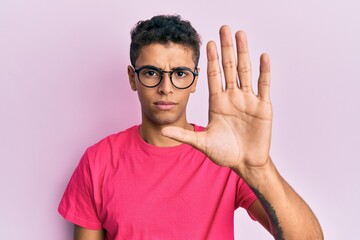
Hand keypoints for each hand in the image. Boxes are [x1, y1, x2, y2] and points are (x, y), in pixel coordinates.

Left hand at [162, 26, 272, 173]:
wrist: (246, 163)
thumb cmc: (225, 154)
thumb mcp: (202, 143)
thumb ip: (184, 135)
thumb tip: (163, 130)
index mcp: (217, 103)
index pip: (213, 76)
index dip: (211, 60)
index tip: (208, 43)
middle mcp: (232, 97)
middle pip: (229, 68)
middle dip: (226, 48)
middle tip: (224, 28)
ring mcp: (248, 100)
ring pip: (245, 71)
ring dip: (243, 53)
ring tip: (240, 34)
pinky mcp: (263, 106)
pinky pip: (263, 85)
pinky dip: (264, 71)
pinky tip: (262, 56)